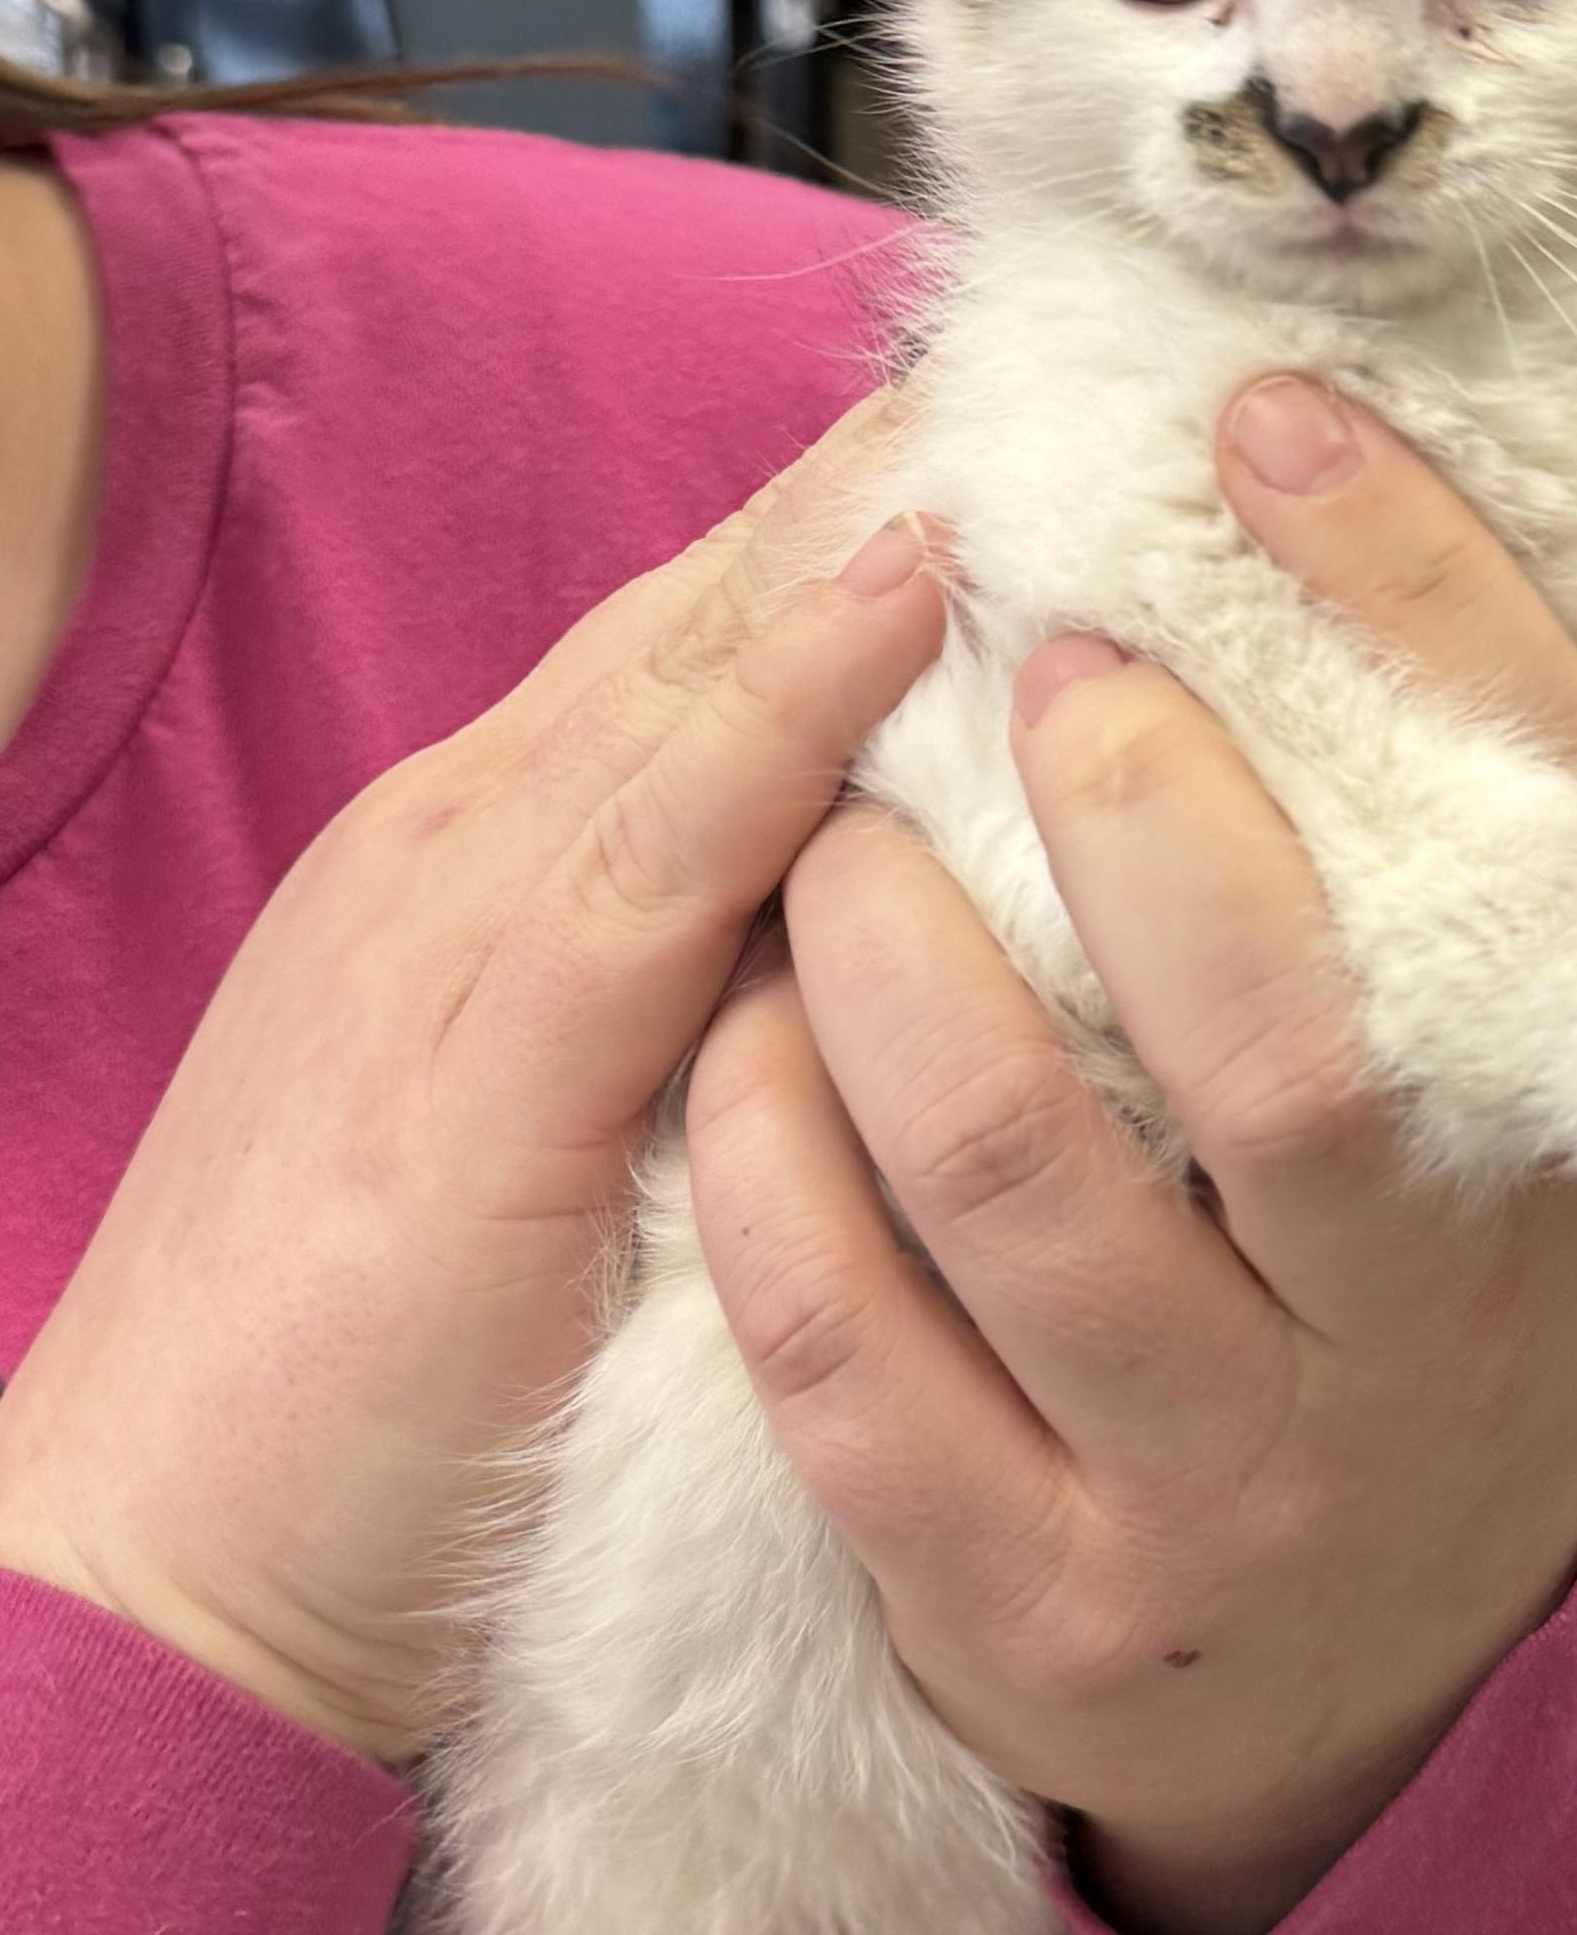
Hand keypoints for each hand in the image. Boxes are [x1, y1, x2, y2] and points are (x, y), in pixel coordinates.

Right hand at [0, 397, 946, 1761]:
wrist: (160, 1582)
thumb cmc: (391, 1375)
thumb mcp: (589, 1136)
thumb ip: (717, 1002)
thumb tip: (922, 921)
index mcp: (500, 868)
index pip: (708, 656)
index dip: (858, 533)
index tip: (1032, 433)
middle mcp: (476, 852)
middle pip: (710, 623)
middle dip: (875, 486)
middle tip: (1058, 352)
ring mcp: (459, 932)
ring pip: (690, 685)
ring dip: (855, 536)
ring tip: (1025, 401)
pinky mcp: (478, 1056)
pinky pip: (660, 845)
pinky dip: (779, 705)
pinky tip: (901, 594)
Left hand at [683, 376, 1576, 1934]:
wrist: (1373, 1704)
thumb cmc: (1411, 1321)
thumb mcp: (1505, 1132)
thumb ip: (1451, 908)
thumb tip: (1326, 530)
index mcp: (1560, 1172)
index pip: (1532, 850)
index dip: (1414, 612)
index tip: (1270, 429)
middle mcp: (1416, 1344)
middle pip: (1285, 1043)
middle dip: (1134, 800)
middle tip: (1032, 643)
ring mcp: (1216, 1495)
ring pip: (1015, 1184)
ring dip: (882, 955)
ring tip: (828, 827)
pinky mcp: (1023, 1610)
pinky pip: (844, 1361)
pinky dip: (762, 1166)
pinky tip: (728, 1044)